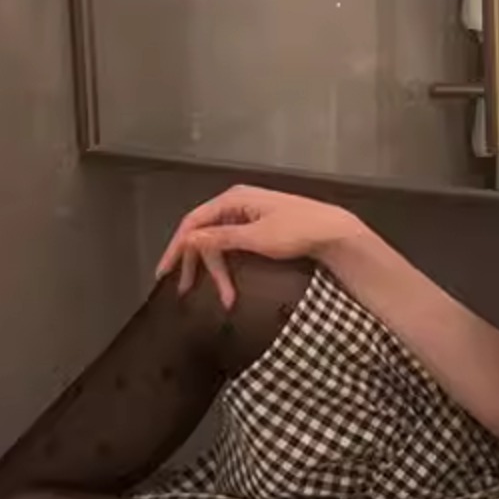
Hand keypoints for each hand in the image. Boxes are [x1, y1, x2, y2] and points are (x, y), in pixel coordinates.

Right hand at [155, 185, 358, 307]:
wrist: (333, 232)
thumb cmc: (297, 231)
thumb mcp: (257, 238)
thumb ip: (222, 239)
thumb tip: (190, 239)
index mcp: (232, 200)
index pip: (193, 223)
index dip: (176, 248)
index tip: (165, 272)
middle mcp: (235, 203)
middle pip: (205, 234)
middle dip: (198, 265)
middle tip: (186, 291)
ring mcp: (247, 214)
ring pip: (220, 243)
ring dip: (219, 271)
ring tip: (225, 298)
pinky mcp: (259, 227)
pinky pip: (233, 245)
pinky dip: (229, 265)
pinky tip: (228, 282)